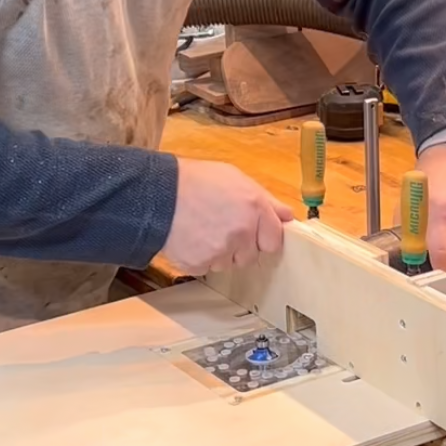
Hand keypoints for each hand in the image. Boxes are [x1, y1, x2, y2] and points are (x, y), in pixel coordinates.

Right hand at [161, 159, 292, 274]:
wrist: (157, 193)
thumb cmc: (194, 181)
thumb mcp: (236, 178)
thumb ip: (265, 200)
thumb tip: (287, 215)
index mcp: (255, 209)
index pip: (275, 240)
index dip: (263, 236)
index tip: (254, 232)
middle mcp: (242, 232)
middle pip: (252, 256)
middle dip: (241, 246)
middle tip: (222, 227)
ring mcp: (221, 251)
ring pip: (228, 264)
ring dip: (220, 253)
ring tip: (203, 230)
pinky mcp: (200, 264)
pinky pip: (207, 268)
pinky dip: (201, 258)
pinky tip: (192, 239)